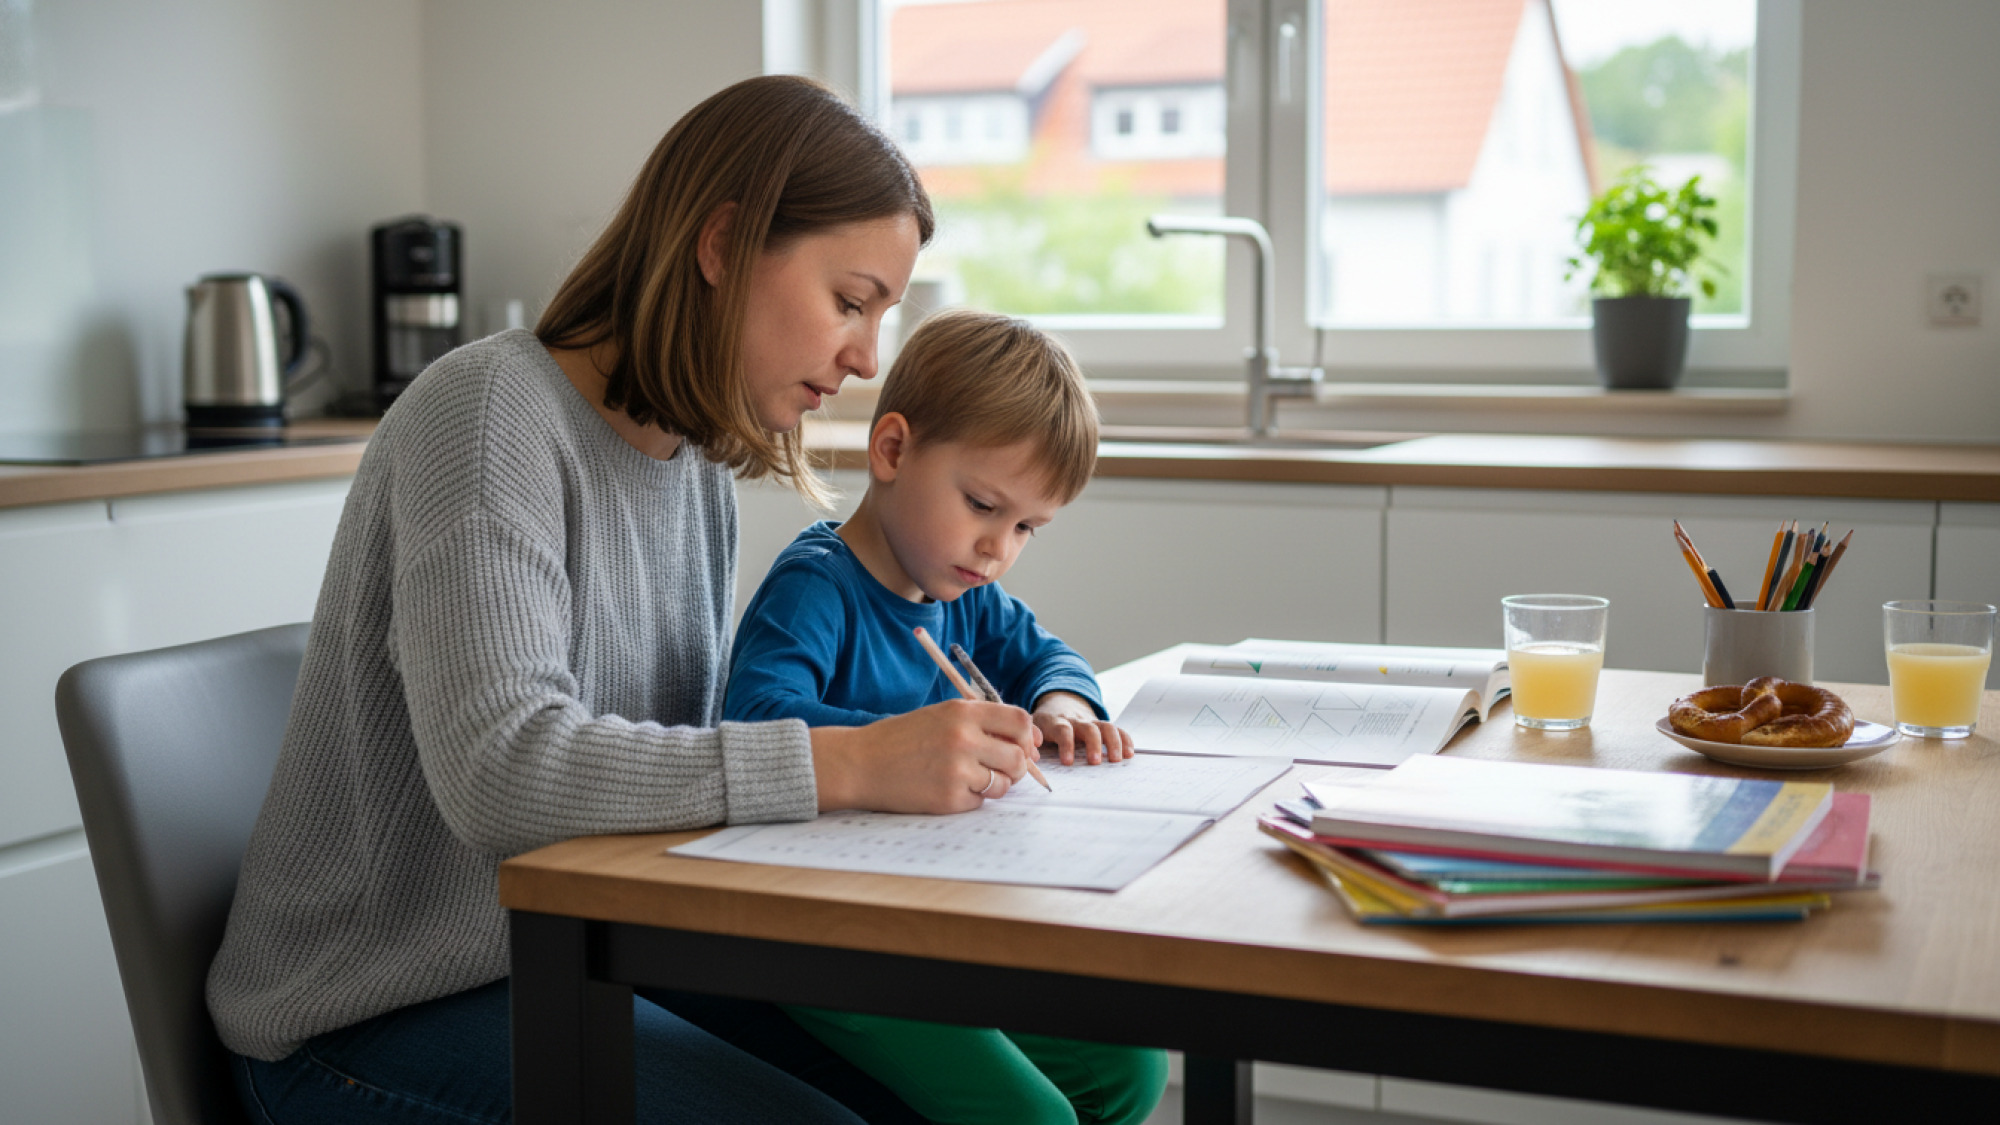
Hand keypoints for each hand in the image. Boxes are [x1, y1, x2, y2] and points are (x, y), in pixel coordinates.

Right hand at [810, 699, 1038, 814]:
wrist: (859, 763)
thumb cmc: (900, 739)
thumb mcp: (940, 715)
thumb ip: (980, 722)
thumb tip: (1027, 742)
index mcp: (963, 712)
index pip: (1020, 720)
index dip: (1028, 736)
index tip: (1026, 745)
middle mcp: (964, 738)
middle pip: (1019, 757)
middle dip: (1017, 766)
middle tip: (1000, 769)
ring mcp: (957, 770)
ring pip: (1003, 783)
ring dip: (995, 784)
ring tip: (970, 778)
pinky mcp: (949, 799)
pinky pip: (979, 802)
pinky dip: (970, 798)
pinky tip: (948, 788)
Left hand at [1031, 691, 1133, 765]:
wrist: (1057, 703)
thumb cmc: (1044, 724)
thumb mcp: (1032, 728)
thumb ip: (1030, 741)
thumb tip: (1030, 759)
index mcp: (1056, 722)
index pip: (1063, 730)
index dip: (1066, 745)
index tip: (1068, 762)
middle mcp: (1076, 720)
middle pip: (1088, 728)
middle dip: (1093, 744)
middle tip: (1096, 762)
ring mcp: (1091, 722)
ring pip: (1106, 727)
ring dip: (1113, 743)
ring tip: (1117, 760)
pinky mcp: (1101, 725)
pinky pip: (1117, 729)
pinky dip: (1125, 739)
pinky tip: (1130, 753)